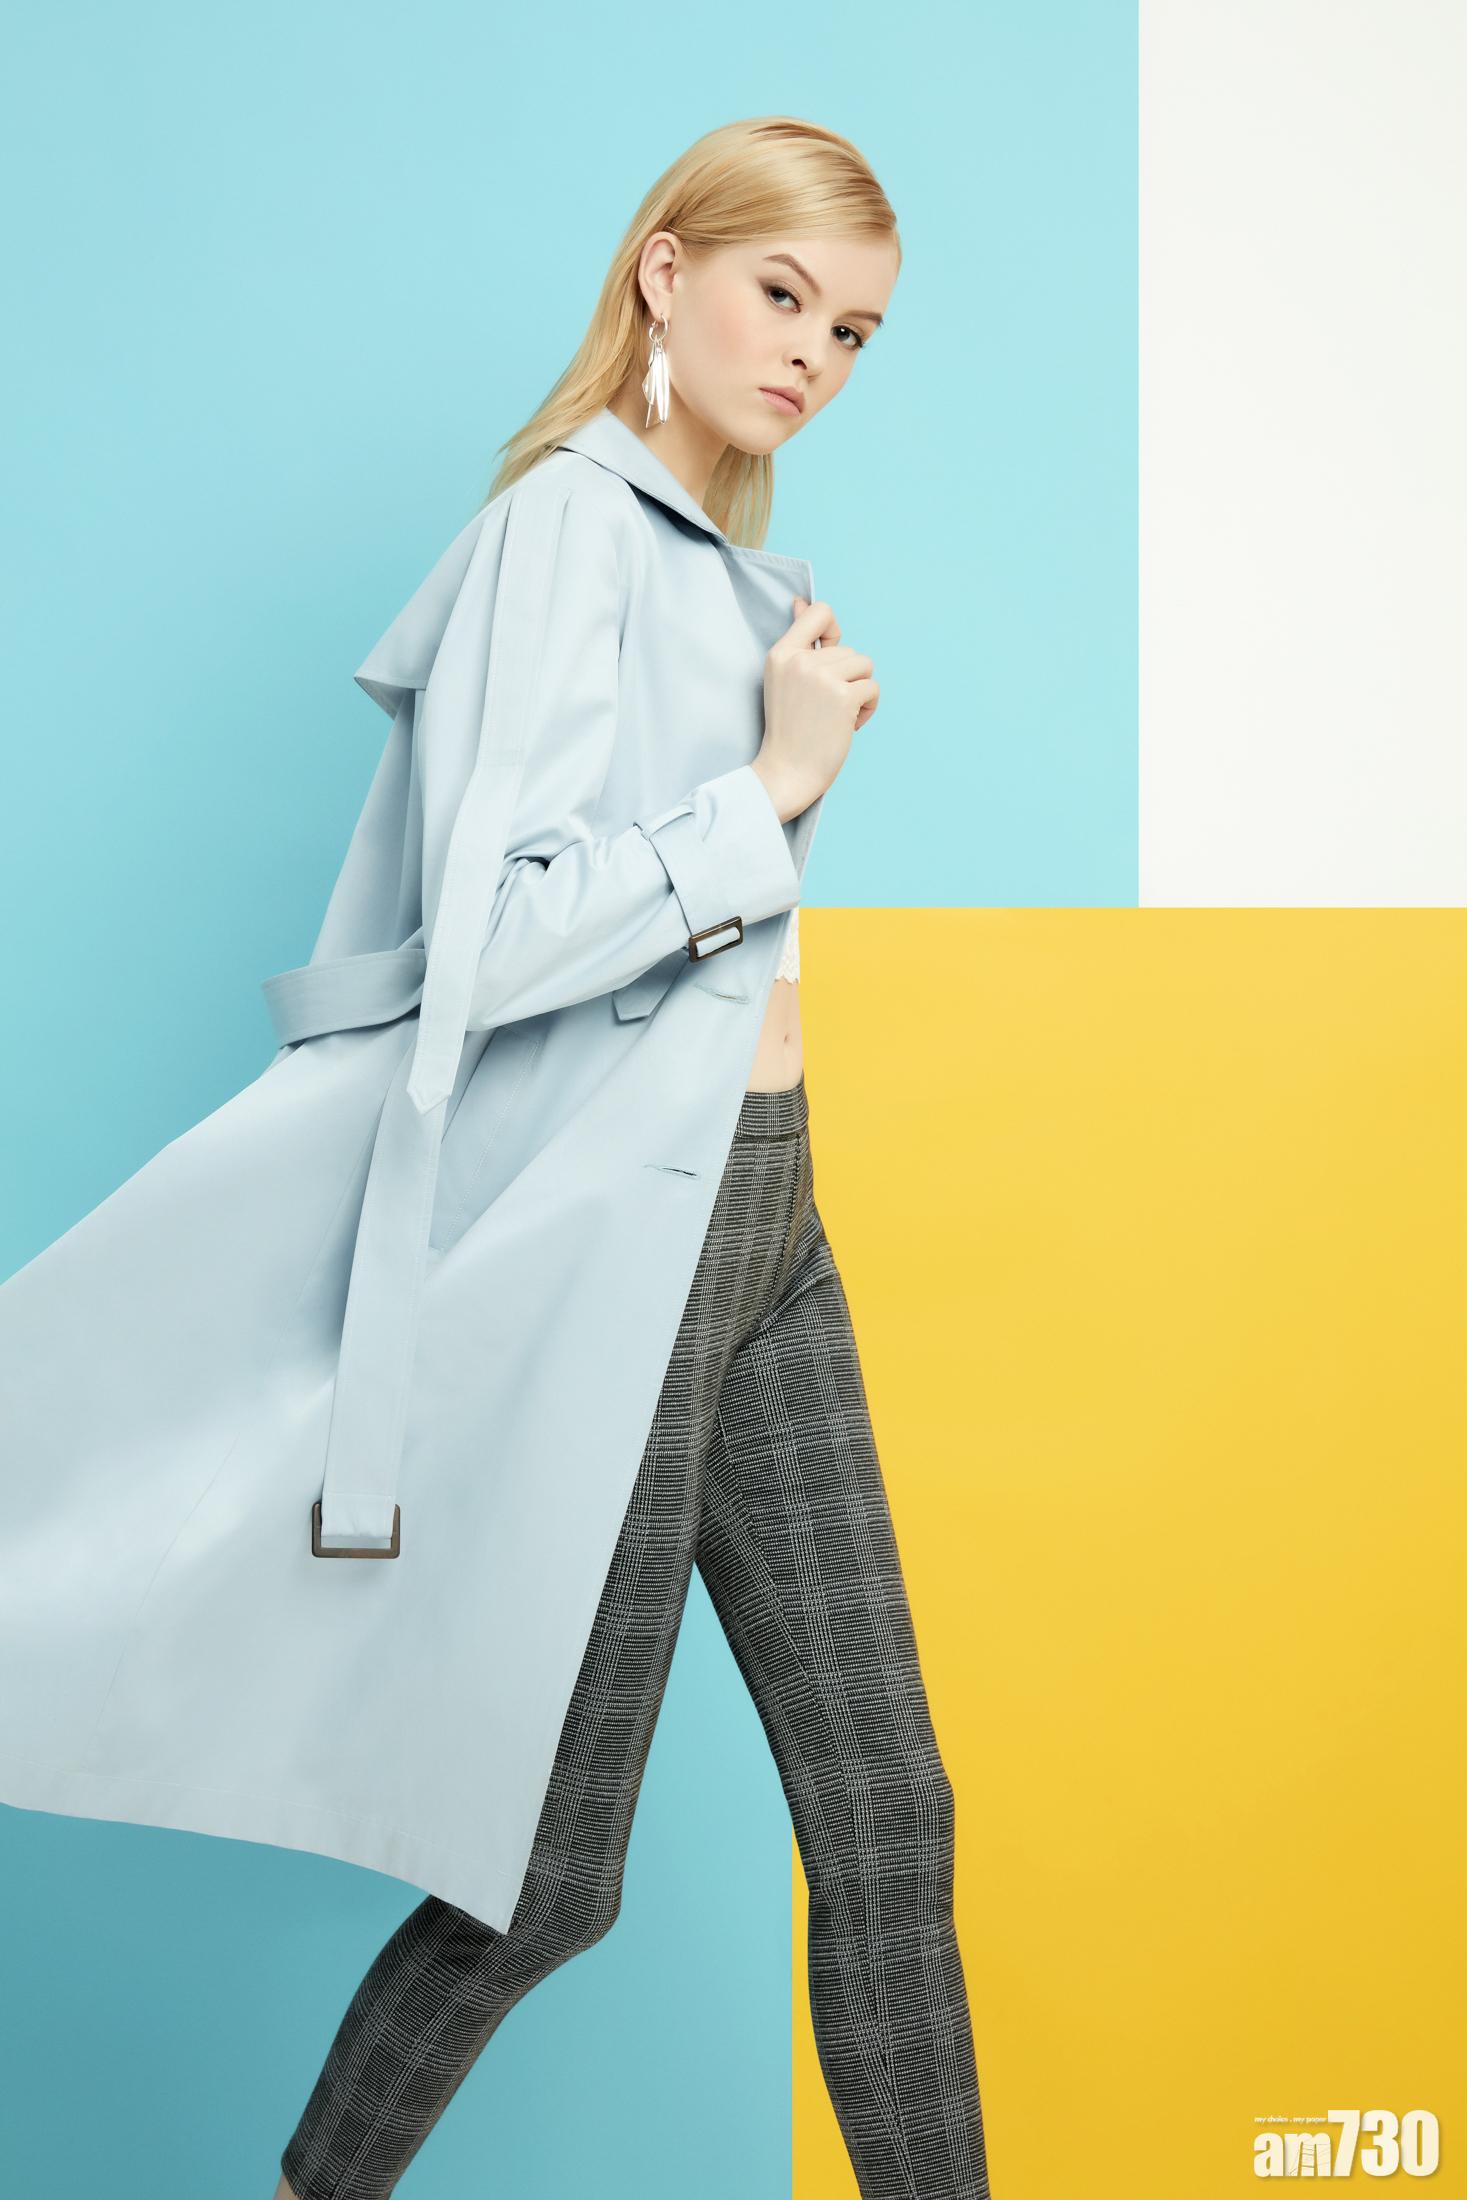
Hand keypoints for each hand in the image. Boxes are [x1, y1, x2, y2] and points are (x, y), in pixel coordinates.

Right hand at [752, 596, 879, 822]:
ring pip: (864, 665)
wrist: (787, 772)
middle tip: (826, 707)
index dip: (834, 632)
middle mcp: (800, 661)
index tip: (829, 657)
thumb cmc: (789, 729)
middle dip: (847, 677)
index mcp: (781, 653)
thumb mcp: (784, 677)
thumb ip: (798, 641)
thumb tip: (802, 602)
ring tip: (838, 714)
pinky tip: (849, 725)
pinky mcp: (843, 697)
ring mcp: (822, 678)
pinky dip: (868, 707)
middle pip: (849, 649)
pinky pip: (872, 687)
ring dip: (859, 691)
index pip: (821, 613)